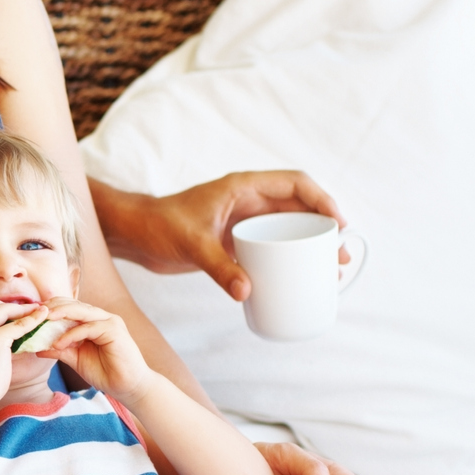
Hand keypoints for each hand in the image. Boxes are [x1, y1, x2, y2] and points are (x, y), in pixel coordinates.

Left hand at [37, 296, 152, 401]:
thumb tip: (37, 348)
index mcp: (91, 321)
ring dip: (60, 315)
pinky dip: (71, 335)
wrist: (128, 387)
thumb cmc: (105, 372)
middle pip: (73, 304)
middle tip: (33, 313)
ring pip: (81, 311)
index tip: (31, 316)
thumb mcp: (75, 359)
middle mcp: (101, 317)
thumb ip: (59, 350)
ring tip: (42, 321)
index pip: (68, 307)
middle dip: (52, 308)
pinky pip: (88, 328)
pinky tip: (58, 344)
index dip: (50, 309)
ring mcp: (109, 321)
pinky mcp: (114, 330)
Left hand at [99, 172, 344, 301]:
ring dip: (310, 246)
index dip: (322, 199)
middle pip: (299, 209)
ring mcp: (243, 222)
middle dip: (324, 229)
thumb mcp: (190, 244)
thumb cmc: (157, 226)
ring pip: (288, 229)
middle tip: (340, 256)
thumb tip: (247, 291)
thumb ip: (218, 266)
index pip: (295, 183)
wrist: (134, 235)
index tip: (338, 224)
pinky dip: (288, 260)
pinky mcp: (235, 242)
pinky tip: (298, 279)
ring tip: (330, 271)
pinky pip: (271, 247)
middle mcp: (248, 202)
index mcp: (242, 187)